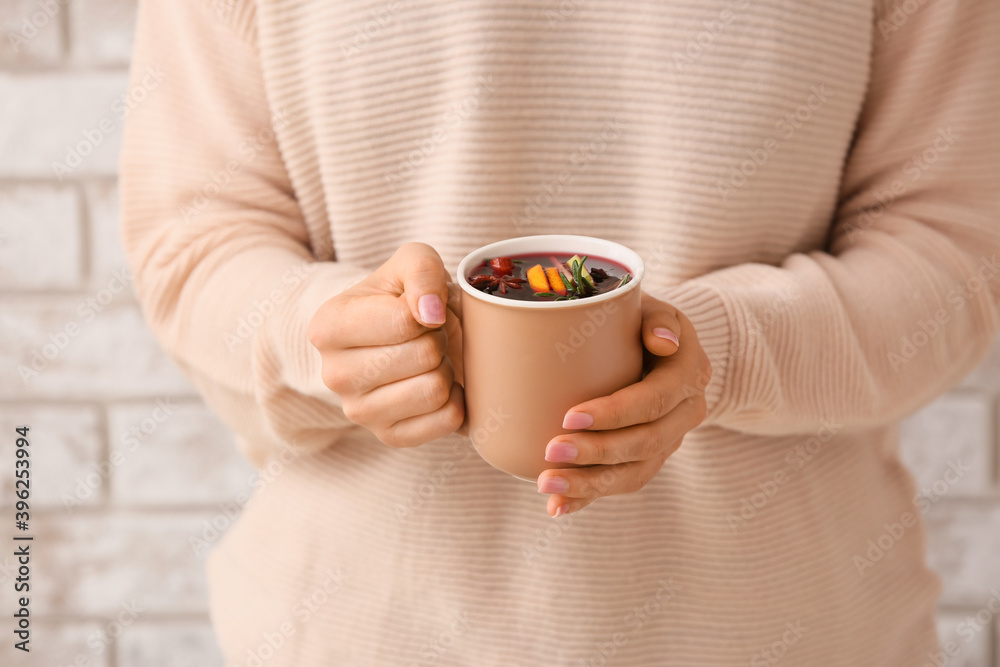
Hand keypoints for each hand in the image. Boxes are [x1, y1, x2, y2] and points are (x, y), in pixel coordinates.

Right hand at [307, 242, 464, 446]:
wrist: (397, 336)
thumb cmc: (403, 296)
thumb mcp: (412, 263)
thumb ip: (422, 271)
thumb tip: (430, 313)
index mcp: (328, 327)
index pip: (405, 322)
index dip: (430, 311)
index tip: (420, 311)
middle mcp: (333, 375)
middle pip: (424, 357)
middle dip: (439, 340)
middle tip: (427, 336)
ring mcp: (358, 413)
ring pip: (435, 391)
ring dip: (446, 369)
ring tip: (429, 359)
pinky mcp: (389, 436)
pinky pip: (448, 420)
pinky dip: (456, 399)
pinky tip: (436, 384)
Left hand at [536, 292, 711, 515]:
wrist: (654, 340)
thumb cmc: (637, 316)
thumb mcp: (648, 305)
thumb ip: (654, 317)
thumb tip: (662, 341)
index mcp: (688, 373)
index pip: (654, 400)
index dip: (615, 413)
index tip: (570, 416)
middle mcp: (687, 412)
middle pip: (644, 443)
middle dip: (596, 454)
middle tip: (551, 453)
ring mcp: (670, 439)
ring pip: (635, 472)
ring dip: (590, 485)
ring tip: (548, 488)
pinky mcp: (649, 458)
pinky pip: (622, 483)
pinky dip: (589, 498)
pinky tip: (557, 507)